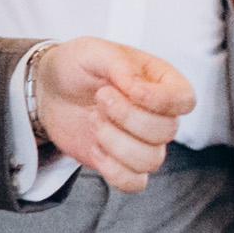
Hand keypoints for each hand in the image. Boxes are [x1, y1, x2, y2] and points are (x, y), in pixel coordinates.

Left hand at [30, 36, 192, 187]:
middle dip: (127, 117)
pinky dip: (113, 170)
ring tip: (94, 120)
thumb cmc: (76, 66)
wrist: (48, 90)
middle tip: (100, 98)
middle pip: (167, 131)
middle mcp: (156, 114)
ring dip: (116, 143)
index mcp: (159, 81)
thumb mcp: (93, 50)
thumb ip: (118, 63)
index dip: (162, 101)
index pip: (184, 100)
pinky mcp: (122, 163)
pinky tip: (95, 148)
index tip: (130, 90)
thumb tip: (135, 86)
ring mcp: (141, 141)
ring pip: (152, 160)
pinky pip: (135, 182)